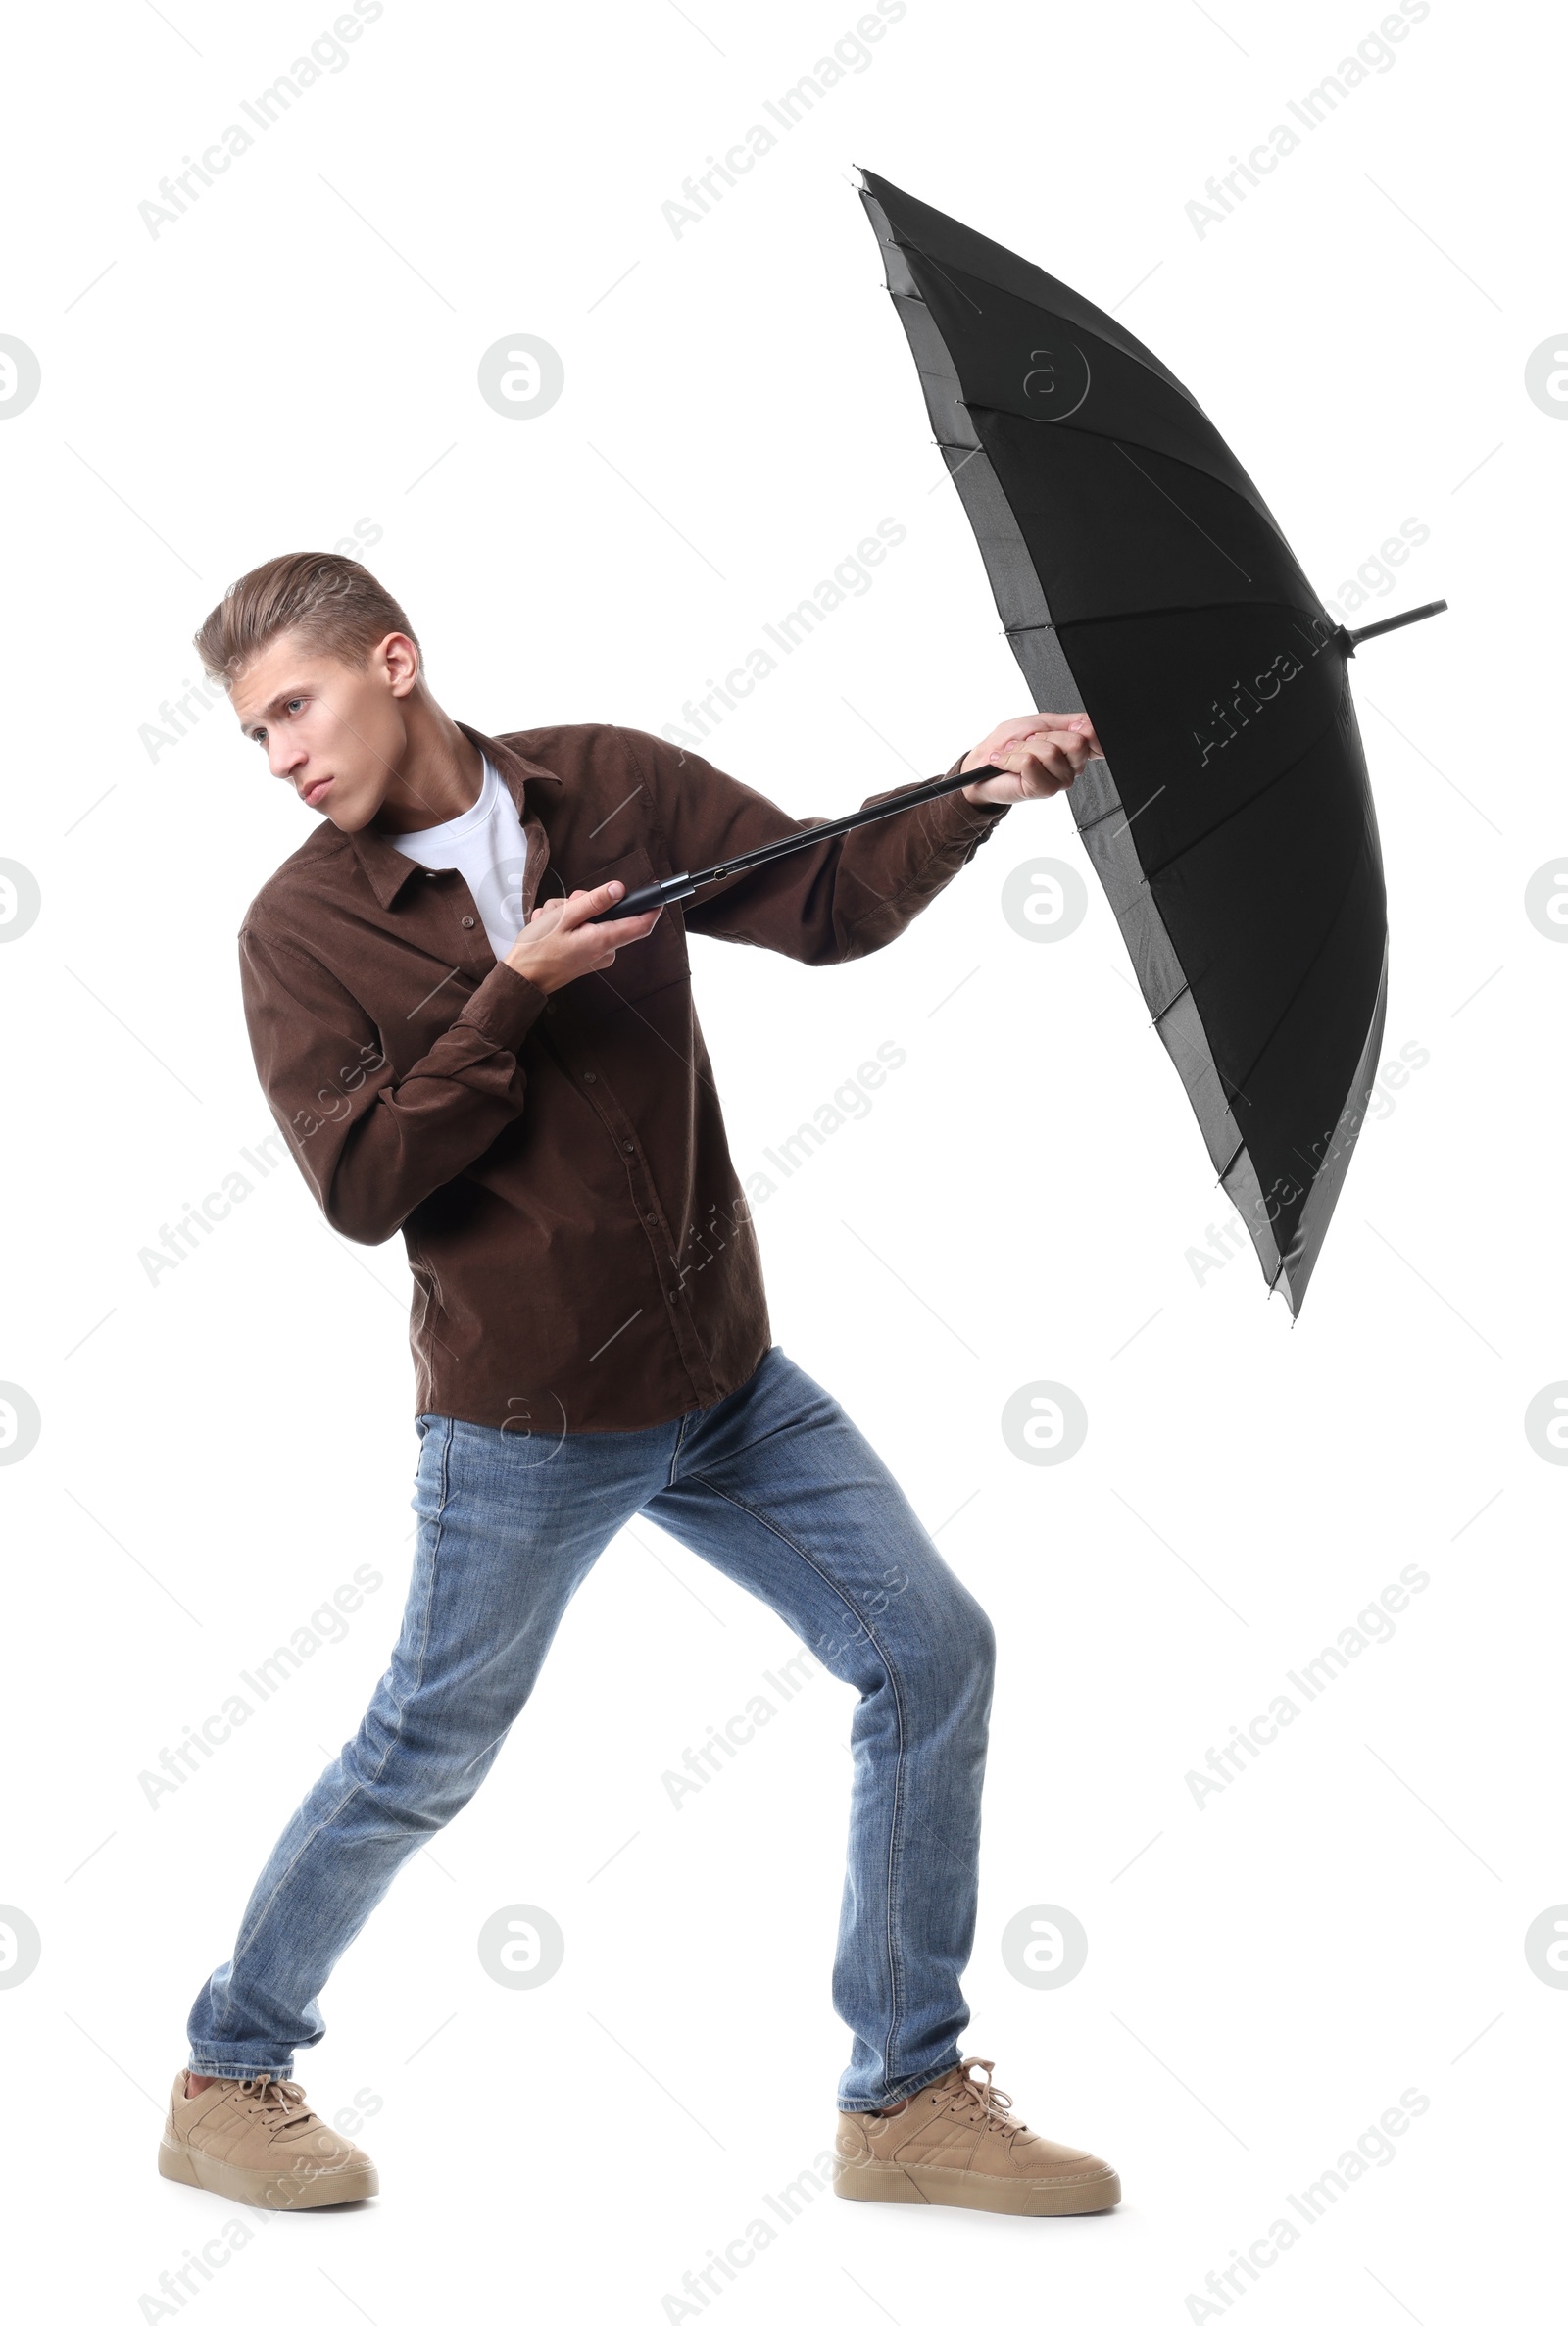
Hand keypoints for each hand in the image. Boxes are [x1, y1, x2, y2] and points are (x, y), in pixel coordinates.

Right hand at [504, 881, 661, 994]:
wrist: (522, 978)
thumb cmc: (538, 948)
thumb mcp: (564, 917)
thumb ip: (594, 902)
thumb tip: (619, 889)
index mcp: (603, 940)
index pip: (641, 925)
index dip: (651, 907)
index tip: (656, 894)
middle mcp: (605, 951)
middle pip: (609, 915)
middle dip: (585, 903)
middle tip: (563, 907)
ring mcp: (596, 956)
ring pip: (592, 920)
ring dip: (570, 913)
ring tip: (549, 920)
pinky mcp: (586, 957)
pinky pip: (583, 932)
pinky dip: (567, 925)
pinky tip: (550, 929)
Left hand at [959, 713, 1102, 805]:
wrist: (983, 764)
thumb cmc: (1008, 743)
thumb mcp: (1040, 722)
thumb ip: (1068, 721)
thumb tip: (1088, 724)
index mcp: (1074, 747)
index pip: (1096, 737)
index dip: (1088, 730)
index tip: (1071, 727)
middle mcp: (1072, 766)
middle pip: (1076, 742)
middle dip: (1045, 735)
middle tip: (1030, 742)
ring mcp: (1060, 780)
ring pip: (1051, 752)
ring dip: (1025, 747)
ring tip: (1016, 752)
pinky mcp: (1044, 790)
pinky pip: (1031, 763)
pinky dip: (1012, 758)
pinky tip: (1006, 762)